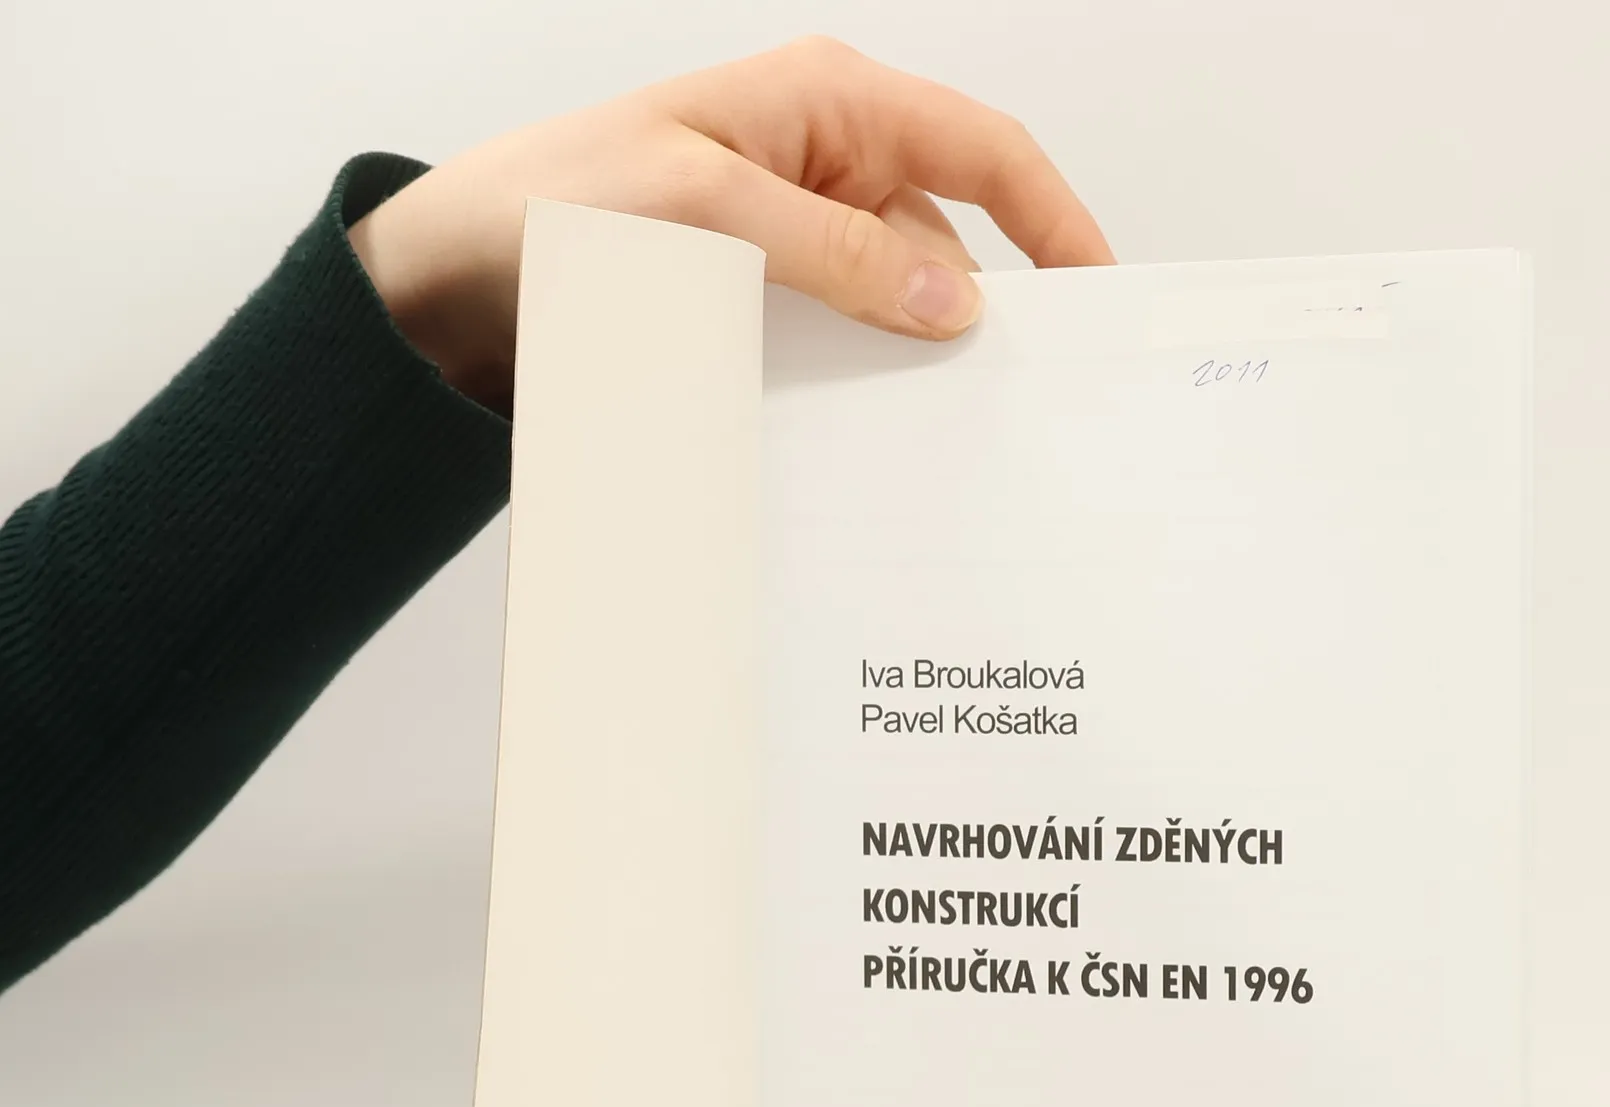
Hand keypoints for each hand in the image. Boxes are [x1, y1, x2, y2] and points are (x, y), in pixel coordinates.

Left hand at [350, 36, 1113, 405]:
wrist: (450, 276)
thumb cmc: (557, 203)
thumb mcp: (707, 215)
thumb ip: (838, 254)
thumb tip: (952, 304)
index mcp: (828, 104)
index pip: (983, 152)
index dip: (1056, 221)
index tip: (1101, 296)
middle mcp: (824, 162)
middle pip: (951, 239)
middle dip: (988, 316)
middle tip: (1028, 403)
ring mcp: (795, 233)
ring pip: (897, 303)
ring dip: (915, 365)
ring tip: (939, 440)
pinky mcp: (764, 295)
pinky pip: (843, 339)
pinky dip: (861, 383)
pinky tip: (864, 435)